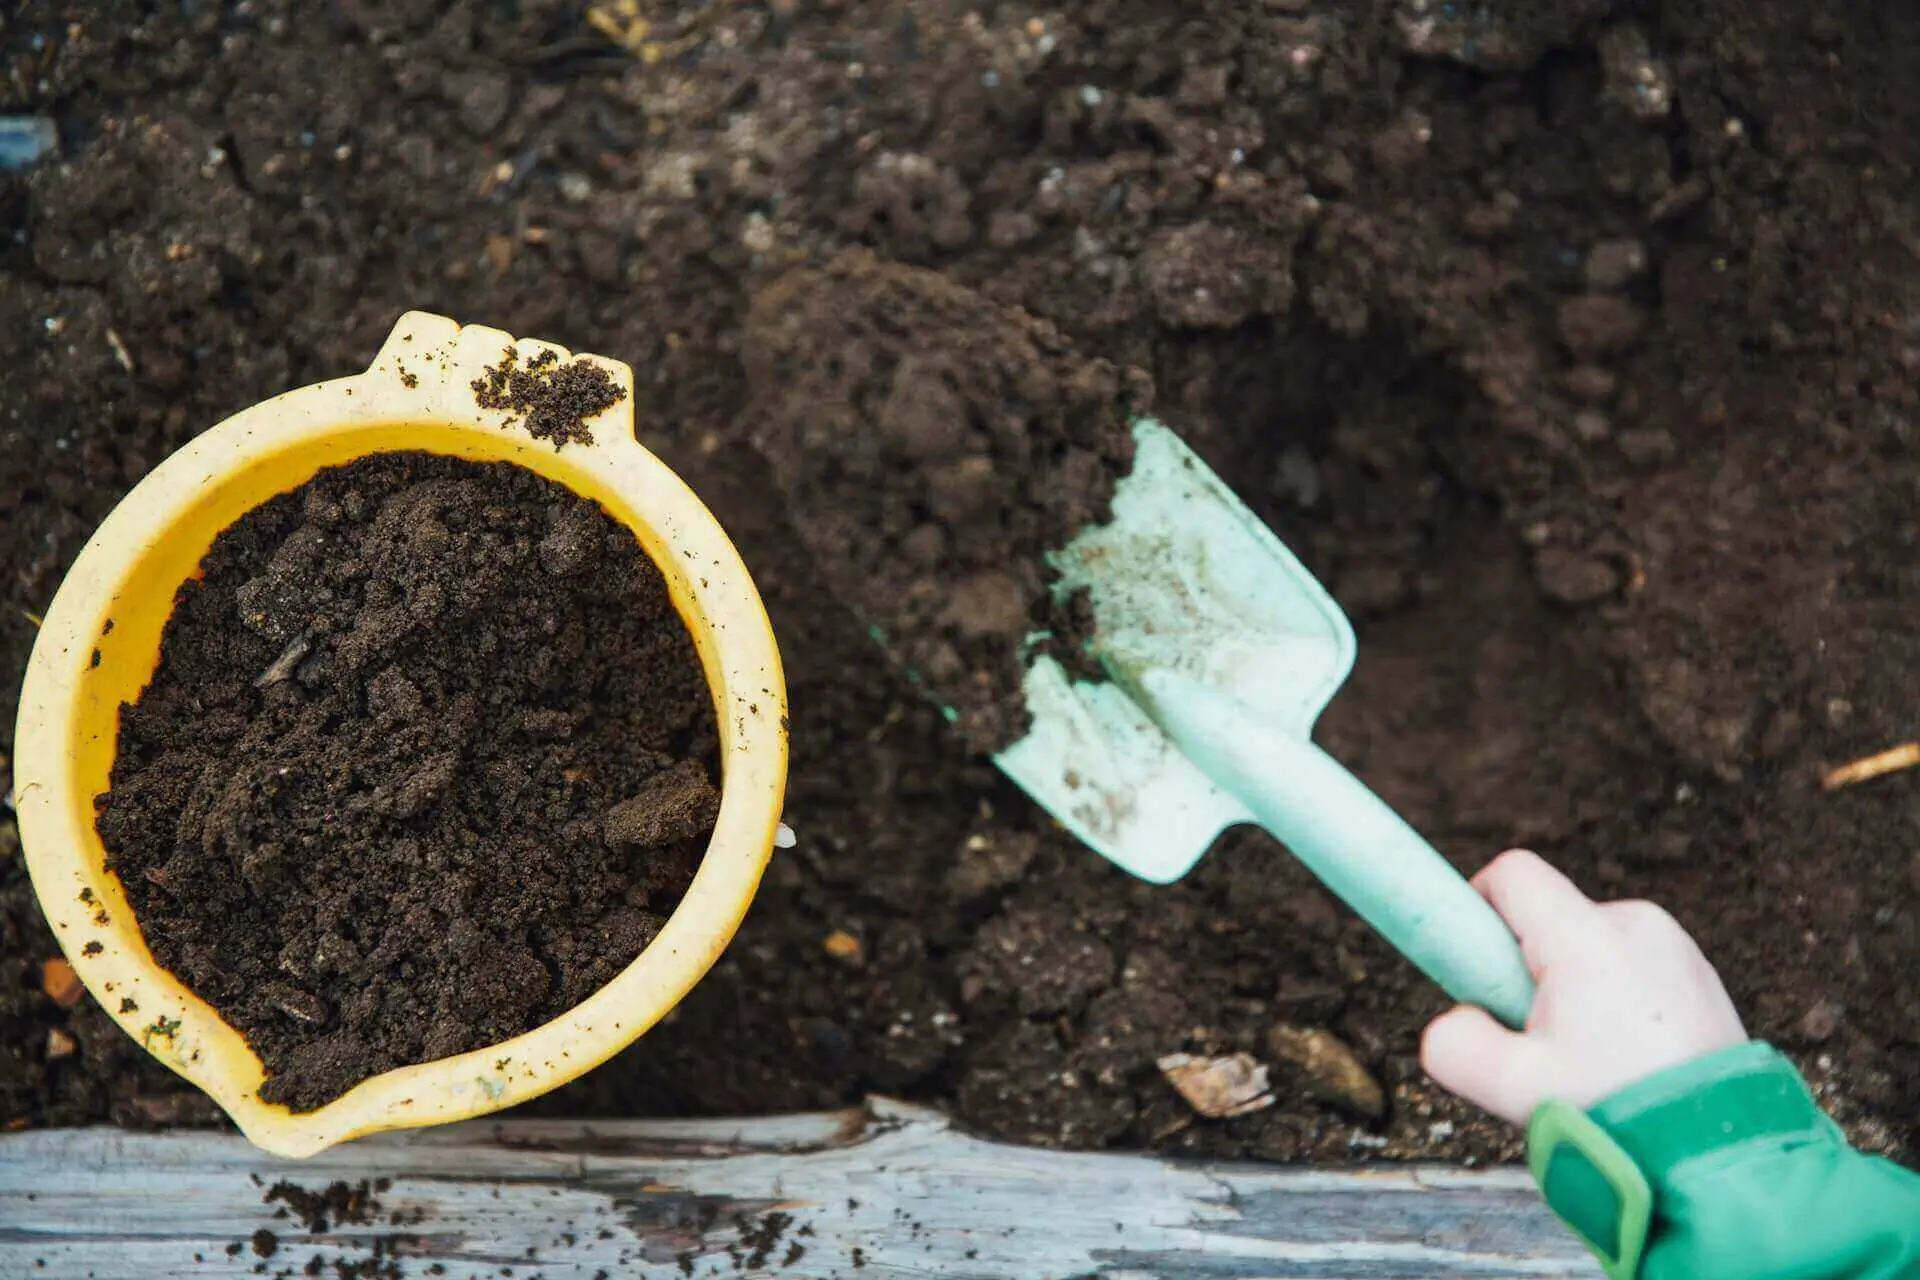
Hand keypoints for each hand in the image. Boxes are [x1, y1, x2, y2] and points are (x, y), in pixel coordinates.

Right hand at [1420, 848, 1748, 1125]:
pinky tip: (1625, 1056)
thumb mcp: (1512, 1088)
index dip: (1476, 905)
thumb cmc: (1620, 1115)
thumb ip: (1453, 1045)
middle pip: (1547, 916)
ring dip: (1571, 987)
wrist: (1718, 1150)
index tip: (1473, 963)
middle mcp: (1635, 924)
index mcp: (1588, 938)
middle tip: (1536, 1037)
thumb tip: (1451, 1021)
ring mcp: (1673, 946)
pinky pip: (1628, 964)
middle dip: (1525, 968)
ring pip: (1587, 944)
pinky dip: (1612, 998)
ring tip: (1589, 1056)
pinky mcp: (1697, 971)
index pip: (1511, 874)